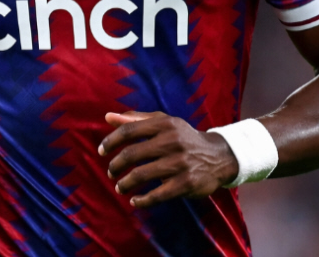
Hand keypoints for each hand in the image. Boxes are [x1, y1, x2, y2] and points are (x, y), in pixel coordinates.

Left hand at [98, 110, 237, 207]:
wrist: (218, 156)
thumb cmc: (182, 137)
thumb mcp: (163, 122)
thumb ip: (135, 119)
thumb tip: (108, 117)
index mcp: (163, 123)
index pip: (129, 130)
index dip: (111, 141)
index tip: (101, 151)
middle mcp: (171, 141)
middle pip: (132, 153)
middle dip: (116, 165)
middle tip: (110, 172)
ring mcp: (179, 162)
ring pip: (142, 174)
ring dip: (126, 183)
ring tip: (120, 187)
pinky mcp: (186, 183)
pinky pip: (158, 194)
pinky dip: (142, 200)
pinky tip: (134, 200)